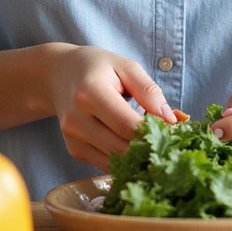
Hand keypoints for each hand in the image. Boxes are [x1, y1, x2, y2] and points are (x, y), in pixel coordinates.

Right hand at [44, 44, 176, 171]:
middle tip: (169, 143)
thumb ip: (149, 91)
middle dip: (149, 148)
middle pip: (121, 148)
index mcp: (90, 93)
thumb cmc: (97, 68)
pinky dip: (124, 160)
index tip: (174, 132)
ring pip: (115, 162)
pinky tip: (135, 148)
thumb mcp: (125, 66)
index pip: (127, 125)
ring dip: (138, 157)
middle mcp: (77, 119)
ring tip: (154, 144)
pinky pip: (105, 164)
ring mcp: (73, 138)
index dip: (153, 133)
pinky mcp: (74, 150)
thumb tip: (171, 120)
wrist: (58, 74)